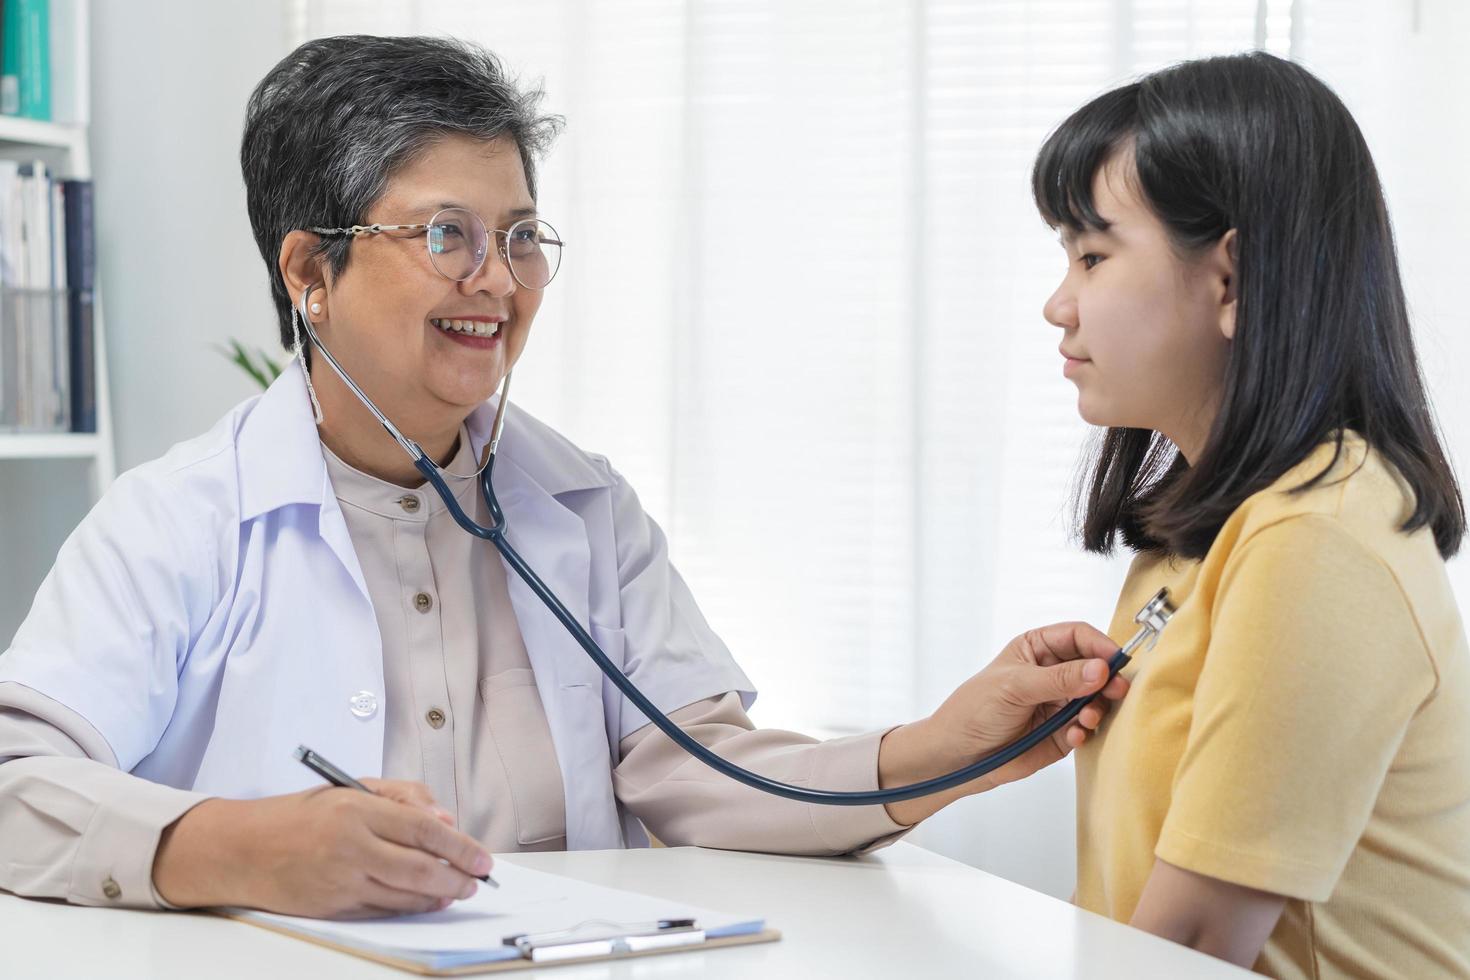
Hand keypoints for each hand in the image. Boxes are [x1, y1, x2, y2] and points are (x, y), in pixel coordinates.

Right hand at [153, 778, 492, 917]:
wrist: (243, 849)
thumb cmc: (300, 815)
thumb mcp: (352, 788)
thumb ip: (403, 798)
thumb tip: (446, 821)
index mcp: (357, 808)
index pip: (424, 829)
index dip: (460, 846)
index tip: (482, 857)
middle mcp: (350, 845)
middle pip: (420, 867)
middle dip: (457, 876)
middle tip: (477, 879)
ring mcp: (341, 879)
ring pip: (405, 894)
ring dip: (439, 896)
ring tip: (458, 891)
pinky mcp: (332, 906)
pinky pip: (382, 909)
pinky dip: (410, 908)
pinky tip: (428, 902)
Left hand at [879, 622, 1127, 824]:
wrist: (959, 756)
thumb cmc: (974, 710)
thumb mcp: (1015, 686)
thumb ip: (1059, 679)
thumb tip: (1100, 669)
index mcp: (1037, 648)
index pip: (1078, 636)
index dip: (1100, 645)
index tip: (1115, 661)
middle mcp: (1053, 673)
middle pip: (1096, 668)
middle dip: (1108, 679)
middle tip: (1116, 691)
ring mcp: (1060, 703)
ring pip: (1097, 699)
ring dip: (1098, 709)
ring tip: (1086, 719)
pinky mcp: (1063, 732)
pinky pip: (1087, 728)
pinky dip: (1085, 732)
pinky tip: (1072, 736)